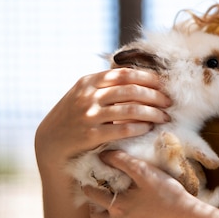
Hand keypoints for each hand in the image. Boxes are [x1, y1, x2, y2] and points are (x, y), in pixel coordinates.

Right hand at [35, 68, 171, 167]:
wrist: (49, 144)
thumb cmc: (72, 117)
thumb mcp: (82, 94)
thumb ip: (104, 84)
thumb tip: (138, 75)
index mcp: (88, 81)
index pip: (125, 74)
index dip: (148, 78)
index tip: (164, 85)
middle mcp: (88, 96)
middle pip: (132, 91)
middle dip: (155, 96)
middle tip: (169, 103)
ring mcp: (89, 116)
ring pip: (131, 110)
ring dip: (152, 113)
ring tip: (164, 117)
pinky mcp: (91, 136)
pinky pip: (123, 129)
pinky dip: (140, 127)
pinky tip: (148, 128)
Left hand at [85, 150, 198, 217]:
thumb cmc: (168, 194)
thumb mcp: (146, 172)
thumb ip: (123, 161)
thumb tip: (104, 154)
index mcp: (117, 206)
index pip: (92, 195)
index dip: (88, 185)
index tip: (88, 179)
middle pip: (96, 216)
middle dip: (94, 204)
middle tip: (99, 193)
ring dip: (108, 215)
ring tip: (116, 203)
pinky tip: (133, 215)